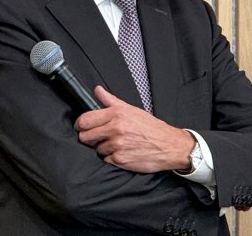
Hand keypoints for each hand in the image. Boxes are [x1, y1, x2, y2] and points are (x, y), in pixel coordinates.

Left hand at [75, 86, 194, 172]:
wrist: (170, 145)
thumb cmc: (152, 128)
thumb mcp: (132, 110)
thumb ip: (111, 100)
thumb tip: (97, 90)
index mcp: (117, 114)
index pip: (84, 120)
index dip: (81, 125)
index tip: (84, 127)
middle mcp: (116, 129)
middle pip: (85, 137)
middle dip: (91, 138)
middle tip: (102, 136)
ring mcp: (117, 145)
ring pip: (96, 149)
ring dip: (104, 148)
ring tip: (118, 144)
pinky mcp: (120, 160)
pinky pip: (105, 160)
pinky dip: (112, 157)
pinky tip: (123, 152)